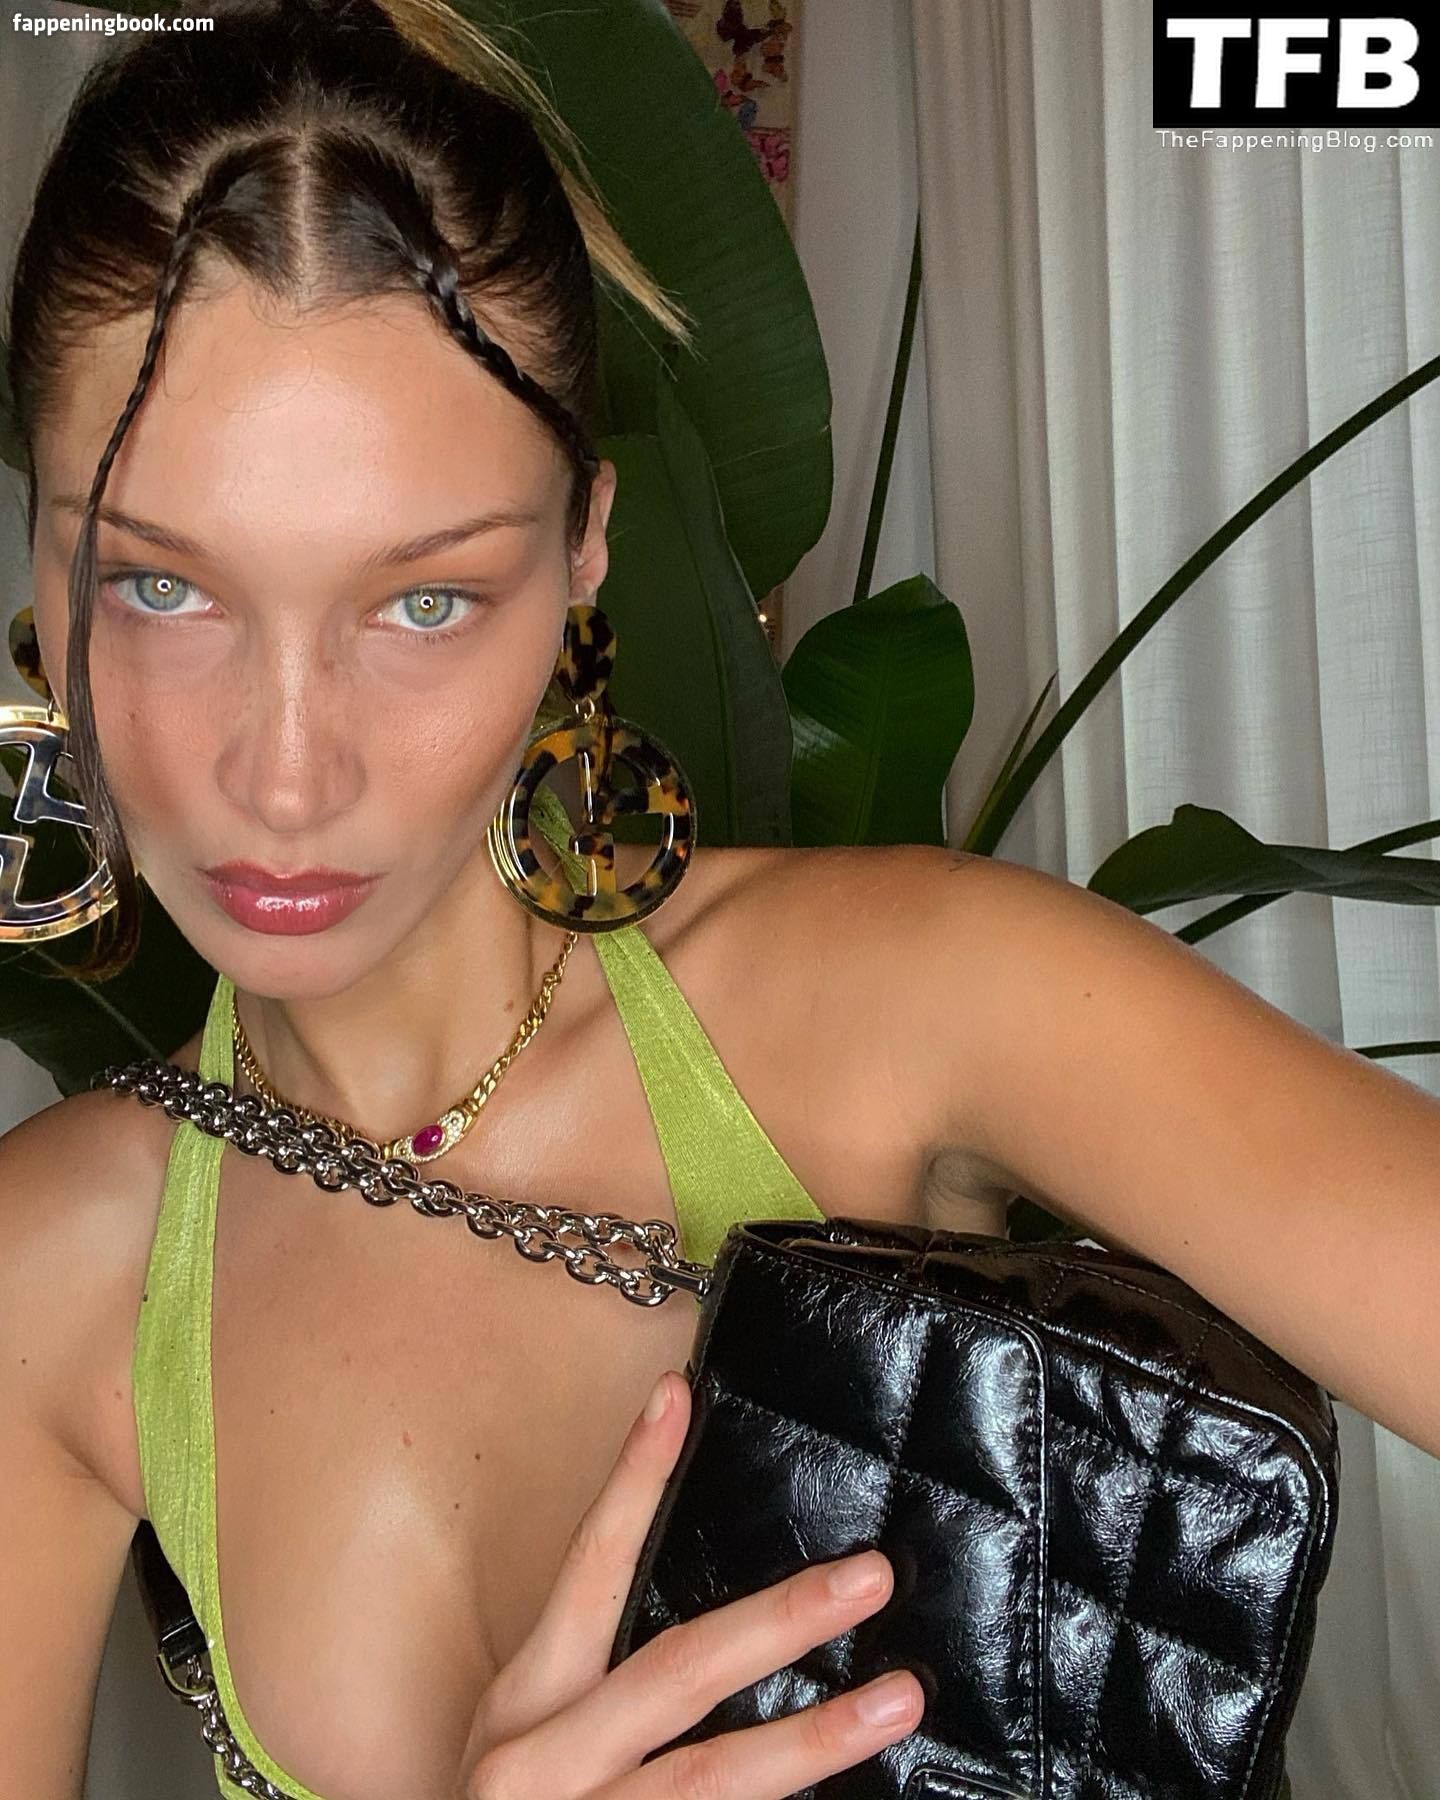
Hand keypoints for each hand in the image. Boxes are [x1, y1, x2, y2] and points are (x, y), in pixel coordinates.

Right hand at [456, 1369, 924, 1797]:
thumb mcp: (532, 1750)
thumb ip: (608, 1696)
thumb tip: (735, 1630)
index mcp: (522, 1707)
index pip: (584, 1568)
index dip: (630, 1480)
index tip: (677, 1397)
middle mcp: (539, 1763)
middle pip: (675, 1673)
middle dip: (780, 1621)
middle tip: (870, 1576)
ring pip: (710, 1784)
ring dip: (814, 1743)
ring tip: (898, 1700)